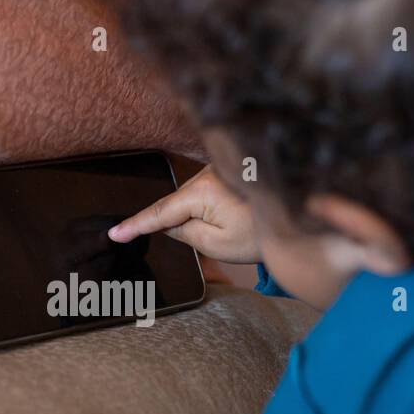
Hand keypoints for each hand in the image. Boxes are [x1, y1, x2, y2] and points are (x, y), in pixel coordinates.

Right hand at [107, 166, 260, 263]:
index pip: (161, 212)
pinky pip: (204, 190)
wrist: (298, 218)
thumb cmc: (261, 234)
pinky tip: (230, 216)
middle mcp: (207, 173)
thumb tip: (168, 224)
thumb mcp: (217, 244)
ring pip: (190, 197)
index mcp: (203, 192)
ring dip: (198, 215)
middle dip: (181, 223)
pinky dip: (206, 206)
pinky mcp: (226, 170)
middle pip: (176, 203)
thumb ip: (185, 233)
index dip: (136, 224)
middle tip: (212, 239)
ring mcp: (217, 168)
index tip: (115, 233)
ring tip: (231, 227)